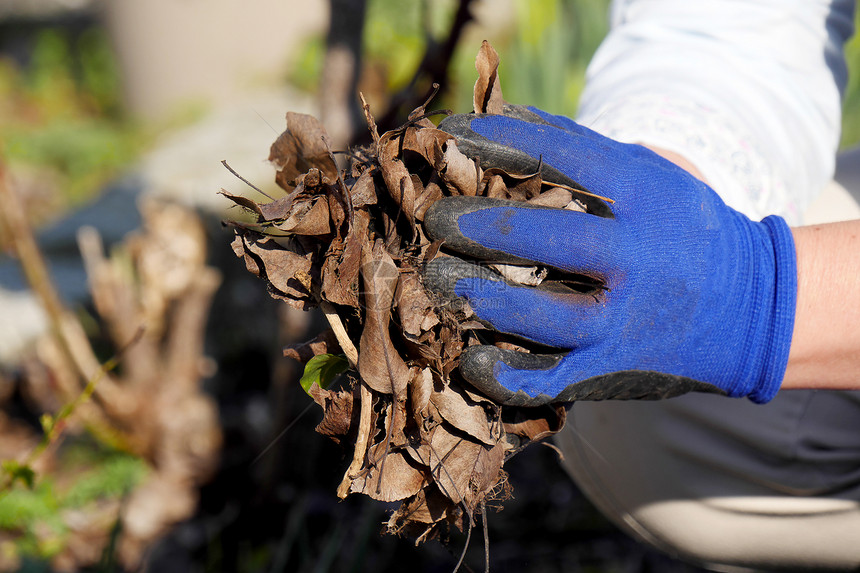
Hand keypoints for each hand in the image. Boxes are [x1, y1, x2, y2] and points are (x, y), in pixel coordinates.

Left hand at [423, 106, 796, 405]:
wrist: (751, 308)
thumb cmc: (684, 229)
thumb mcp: (652, 175)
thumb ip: (583, 149)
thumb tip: (506, 114)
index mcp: (647, 196)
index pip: (562, 158)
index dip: (498, 142)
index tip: (448, 135)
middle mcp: (640, 257)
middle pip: (551, 239)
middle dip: (483, 228)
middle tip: (435, 220)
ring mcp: (628, 320)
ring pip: (547, 315)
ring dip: (485, 299)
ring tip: (439, 281)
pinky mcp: (616, 369)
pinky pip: (554, 380)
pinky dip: (508, 375)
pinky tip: (471, 359)